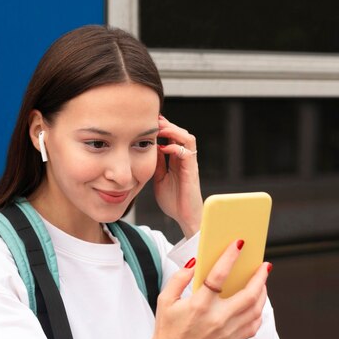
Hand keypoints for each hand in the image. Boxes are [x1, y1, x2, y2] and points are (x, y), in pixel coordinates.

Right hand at [133, 240, 270, 338]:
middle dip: (260, 277)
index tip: (239, 244)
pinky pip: (253, 326)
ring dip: (262, 293)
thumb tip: (195, 263)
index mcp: (198, 306)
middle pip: (248, 295)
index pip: (218, 276)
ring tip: (262, 281)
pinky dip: (258, 313)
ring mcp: (226, 332)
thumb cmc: (166, 328)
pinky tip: (255, 303)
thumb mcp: (165, 299)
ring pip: (255, 310)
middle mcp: (216, 319)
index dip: (230, 257)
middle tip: (264, 265)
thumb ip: (179, 279)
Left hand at [153, 114, 202, 237]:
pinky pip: (187, 153)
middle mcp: (185, 159)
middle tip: (152, 121)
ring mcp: (190, 164)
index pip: (172, 137)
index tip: (147, 122)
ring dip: (173, 131)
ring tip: (160, 129)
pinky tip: (164, 148)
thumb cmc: (173, 200)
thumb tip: (147, 149)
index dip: (162, 128)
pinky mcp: (192, 171)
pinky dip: (176, 147)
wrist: (185, 217)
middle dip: (167, 124)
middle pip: (180, 132)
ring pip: (187, 138)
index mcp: (177, 159)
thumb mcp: (159, 178)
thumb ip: (156, 164)